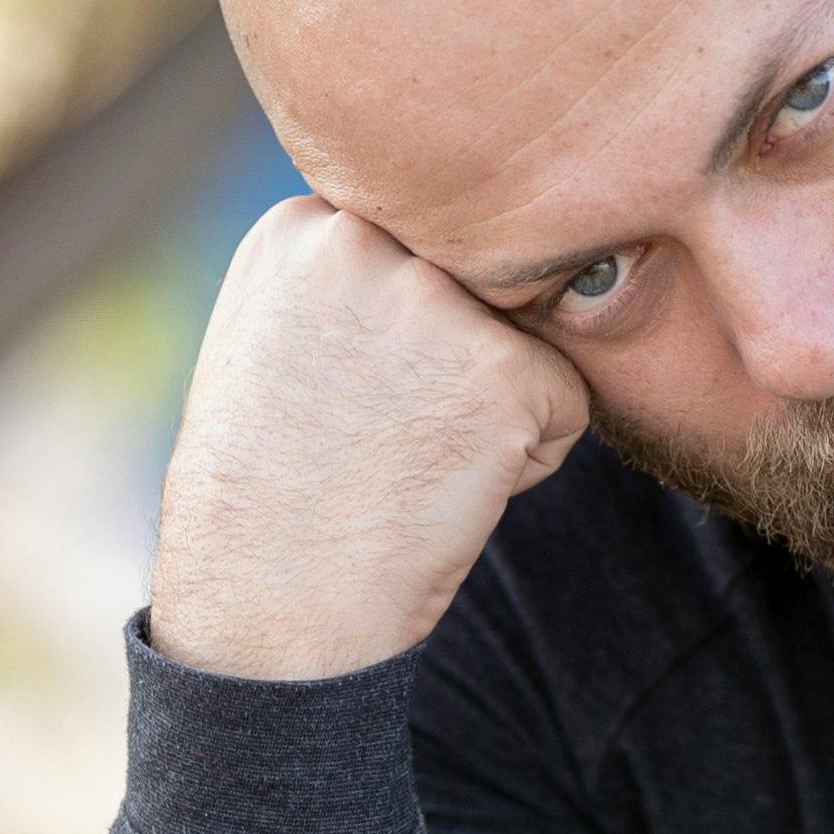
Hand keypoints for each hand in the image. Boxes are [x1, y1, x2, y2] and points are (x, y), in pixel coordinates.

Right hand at [149, 197, 590, 680]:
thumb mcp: (274, 346)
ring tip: (400, 465)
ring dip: (485, 411)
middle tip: (370, 442)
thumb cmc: (269, 499)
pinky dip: (523, 464)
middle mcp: (363, 239)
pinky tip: (439, 494)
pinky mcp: (503, 366)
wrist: (271, 606)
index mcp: (299, 227)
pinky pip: (564, 406)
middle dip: (445, 366)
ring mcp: (434, 299)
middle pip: (471, 289)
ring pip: (519, 342)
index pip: (413, 256)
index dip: (392, 344)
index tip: (335, 405)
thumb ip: (349, 283)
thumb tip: (440, 265)